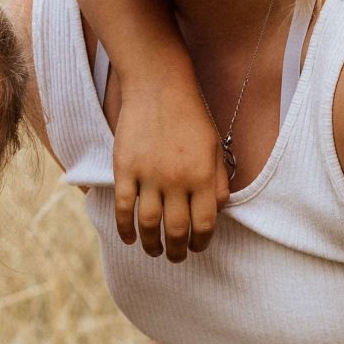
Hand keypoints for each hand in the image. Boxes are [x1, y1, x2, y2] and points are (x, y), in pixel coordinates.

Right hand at [109, 66, 229, 261]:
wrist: (158, 86)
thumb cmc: (191, 115)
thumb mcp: (215, 145)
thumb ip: (219, 179)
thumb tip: (219, 210)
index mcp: (203, 176)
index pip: (204, 223)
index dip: (201, 242)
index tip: (197, 247)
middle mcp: (177, 180)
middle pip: (177, 229)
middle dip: (178, 251)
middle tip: (176, 257)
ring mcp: (148, 175)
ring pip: (149, 224)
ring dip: (151, 244)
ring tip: (154, 251)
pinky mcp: (125, 168)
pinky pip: (124, 206)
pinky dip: (125, 227)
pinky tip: (129, 238)